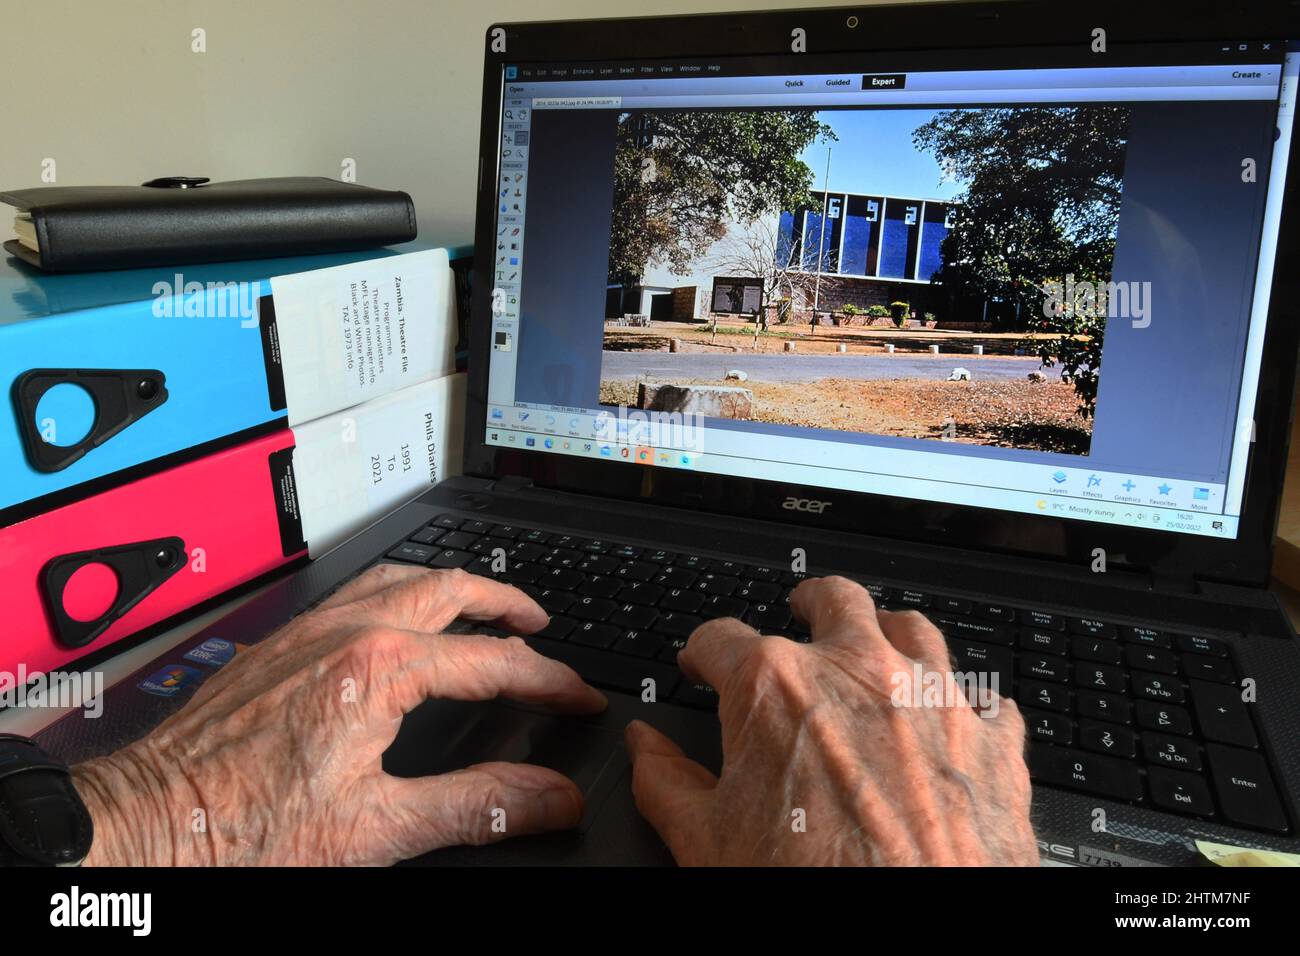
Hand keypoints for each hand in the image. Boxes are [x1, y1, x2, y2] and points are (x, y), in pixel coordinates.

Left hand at [72, 565, 606, 865]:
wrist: (145, 825)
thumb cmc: (241, 831)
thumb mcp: (377, 829)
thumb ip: (477, 807)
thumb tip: (550, 798)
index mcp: (379, 669)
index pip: (491, 662)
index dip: (548, 681)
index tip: (577, 699)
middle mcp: (345, 632)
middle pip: (449, 590)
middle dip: (505, 604)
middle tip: (539, 625)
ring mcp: (307, 632)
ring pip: (397, 578)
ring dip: (449, 587)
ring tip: (478, 605)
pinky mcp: (278, 644)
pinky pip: (352, 592)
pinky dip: (396, 593)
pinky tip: (393, 620)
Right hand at [625, 576, 1035, 865]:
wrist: (914, 940)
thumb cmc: (813, 893)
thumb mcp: (708, 846)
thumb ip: (666, 784)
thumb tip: (648, 752)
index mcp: (776, 687)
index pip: (721, 638)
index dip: (704, 653)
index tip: (703, 664)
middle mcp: (858, 673)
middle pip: (832, 599)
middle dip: (808, 603)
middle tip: (799, 612)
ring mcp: (935, 699)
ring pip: (913, 629)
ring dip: (887, 633)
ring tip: (874, 647)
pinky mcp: (994, 741)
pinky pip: (986, 697)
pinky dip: (962, 703)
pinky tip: (947, 723)